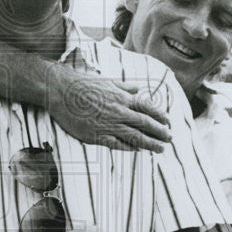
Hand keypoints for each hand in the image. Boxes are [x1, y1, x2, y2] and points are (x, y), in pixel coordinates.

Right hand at [48, 66, 169, 152]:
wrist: (61, 91)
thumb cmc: (83, 84)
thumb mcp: (107, 81)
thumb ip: (124, 86)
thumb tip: (138, 88)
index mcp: (122, 97)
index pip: (147, 108)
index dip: (160, 116)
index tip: (168, 122)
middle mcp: (119, 111)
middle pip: (145, 124)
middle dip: (160, 132)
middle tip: (170, 138)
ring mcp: (108, 124)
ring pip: (135, 137)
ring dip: (150, 143)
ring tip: (161, 149)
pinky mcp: (96, 135)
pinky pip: (117, 144)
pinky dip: (129, 148)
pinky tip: (138, 150)